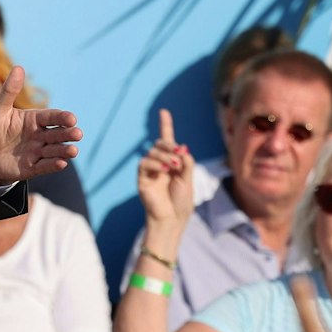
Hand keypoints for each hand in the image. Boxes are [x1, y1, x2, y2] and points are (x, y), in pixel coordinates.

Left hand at [0, 67, 81, 183]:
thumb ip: (9, 92)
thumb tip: (19, 67)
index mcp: (35, 119)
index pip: (52, 117)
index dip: (63, 117)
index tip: (72, 118)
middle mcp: (40, 135)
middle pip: (58, 134)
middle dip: (68, 134)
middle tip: (78, 134)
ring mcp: (38, 151)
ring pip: (55, 150)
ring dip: (65, 151)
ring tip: (73, 151)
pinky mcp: (33, 167)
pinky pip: (45, 166)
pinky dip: (53, 165)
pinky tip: (61, 163)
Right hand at [136, 110, 195, 242]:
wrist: (172, 219)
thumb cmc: (181, 202)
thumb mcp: (189, 179)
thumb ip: (186, 162)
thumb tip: (181, 146)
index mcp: (173, 163)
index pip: (168, 141)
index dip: (165, 125)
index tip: (163, 111)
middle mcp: (160, 164)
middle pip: (161, 144)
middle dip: (170, 145)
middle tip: (179, 155)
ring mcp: (150, 171)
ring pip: (153, 151)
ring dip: (165, 155)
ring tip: (174, 167)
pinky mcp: (142, 178)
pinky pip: (144, 163)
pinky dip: (155, 163)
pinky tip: (164, 170)